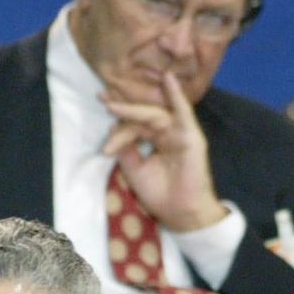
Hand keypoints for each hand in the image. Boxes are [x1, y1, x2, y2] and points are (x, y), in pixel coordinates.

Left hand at [100, 71, 226, 233]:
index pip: (135, 127)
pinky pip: (184, 113)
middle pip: (143, 115)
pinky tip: (169, 80)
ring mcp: (180, 133)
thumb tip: (113, 127)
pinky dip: (177, 96)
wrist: (181, 213)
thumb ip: (126, 150)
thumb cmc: (161, 195)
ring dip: (134, 109)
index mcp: (157, 140)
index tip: (103, 137)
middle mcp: (168, 133)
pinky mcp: (191, 136)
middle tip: (101, 97)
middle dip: (122, 108)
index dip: (119, 128)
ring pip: (155, 115)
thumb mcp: (135, 170)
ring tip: (113, 105)